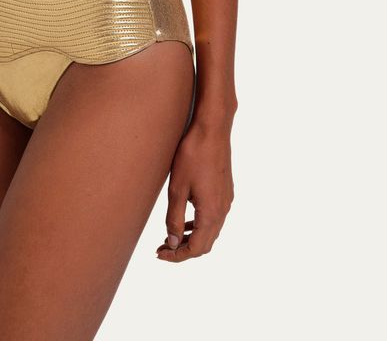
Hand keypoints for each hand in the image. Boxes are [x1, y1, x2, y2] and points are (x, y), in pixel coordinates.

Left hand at [156, 117, 233, 261]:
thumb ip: (174, 218)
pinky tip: (185, 218)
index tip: (159, 254)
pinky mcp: (225, 191)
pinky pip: (214, 218)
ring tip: (170, 236)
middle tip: (162, 248)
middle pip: (205, 244)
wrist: (212, 129)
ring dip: (191, 238)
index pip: (195, 248)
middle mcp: (223, 211)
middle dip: (183, 250)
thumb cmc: (193, 155)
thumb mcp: (177, 188)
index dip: (177, 256)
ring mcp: (226, 201)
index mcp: (211, 213)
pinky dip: (199, 225)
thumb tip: (172, 242)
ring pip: (210, 232)